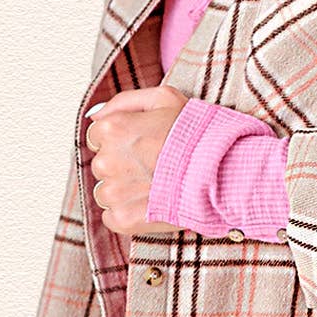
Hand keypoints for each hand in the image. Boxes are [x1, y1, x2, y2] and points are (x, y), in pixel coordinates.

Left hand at [85, 84, 190, 234]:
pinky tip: (152, 203)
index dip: (122, 140)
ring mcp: (114, 192)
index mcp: (113, 129)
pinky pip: (112, 216)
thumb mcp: (165, 98)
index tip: (143, 145)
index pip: (97, 135)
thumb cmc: (198, 134)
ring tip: (156, 186)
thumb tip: (94, 115)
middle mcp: (107, 160)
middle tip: (155, 165)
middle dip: (123, 165)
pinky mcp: (123, 218)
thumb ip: (124, 101)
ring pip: (106, 192)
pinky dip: (128, 213)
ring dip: (125, 191)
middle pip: (102, 164)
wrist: (222, 173)